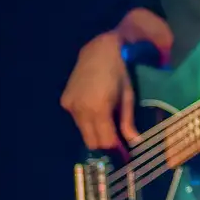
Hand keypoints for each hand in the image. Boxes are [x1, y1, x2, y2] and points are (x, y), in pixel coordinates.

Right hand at [60, 32, 137, 151]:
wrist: (98, 51)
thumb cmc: (119, 72)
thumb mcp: (127, 96)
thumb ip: (128, 121)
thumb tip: (134, 142)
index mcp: (98, 109)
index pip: (104, 141)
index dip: (114, 147)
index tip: (123, 149)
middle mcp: (81, 110)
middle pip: (91, 141)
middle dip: (104, 143)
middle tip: (116, 138)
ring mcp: (70, 106)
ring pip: (83, 132)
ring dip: (94, 131)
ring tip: (107, 120)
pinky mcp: (65, 101)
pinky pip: (76, 120)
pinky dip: (86, 120)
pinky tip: (94, 107)